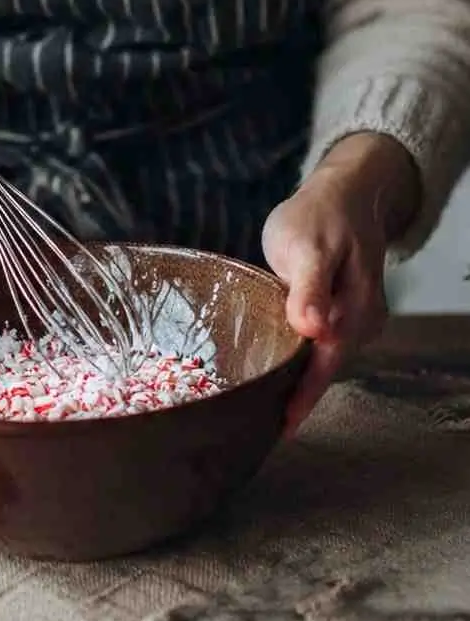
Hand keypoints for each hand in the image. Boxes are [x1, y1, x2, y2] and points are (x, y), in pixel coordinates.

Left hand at [262, 133, 418, 436]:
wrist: (345, 193)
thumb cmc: (319, 216)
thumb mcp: (307, 246)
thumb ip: (310, 289)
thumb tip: (314, 331)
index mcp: (353, 309)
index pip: (326, 364)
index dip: (304, 396)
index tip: (281, 426)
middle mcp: (361, 321)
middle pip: (326, 369)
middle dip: (297, 398)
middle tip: (259, 426)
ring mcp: (355, 318)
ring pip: (324, 359)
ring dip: (298, 381)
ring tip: (264, 407)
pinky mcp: (344, 313)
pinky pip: (322, 345)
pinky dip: (301, 359)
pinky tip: (277, 369)